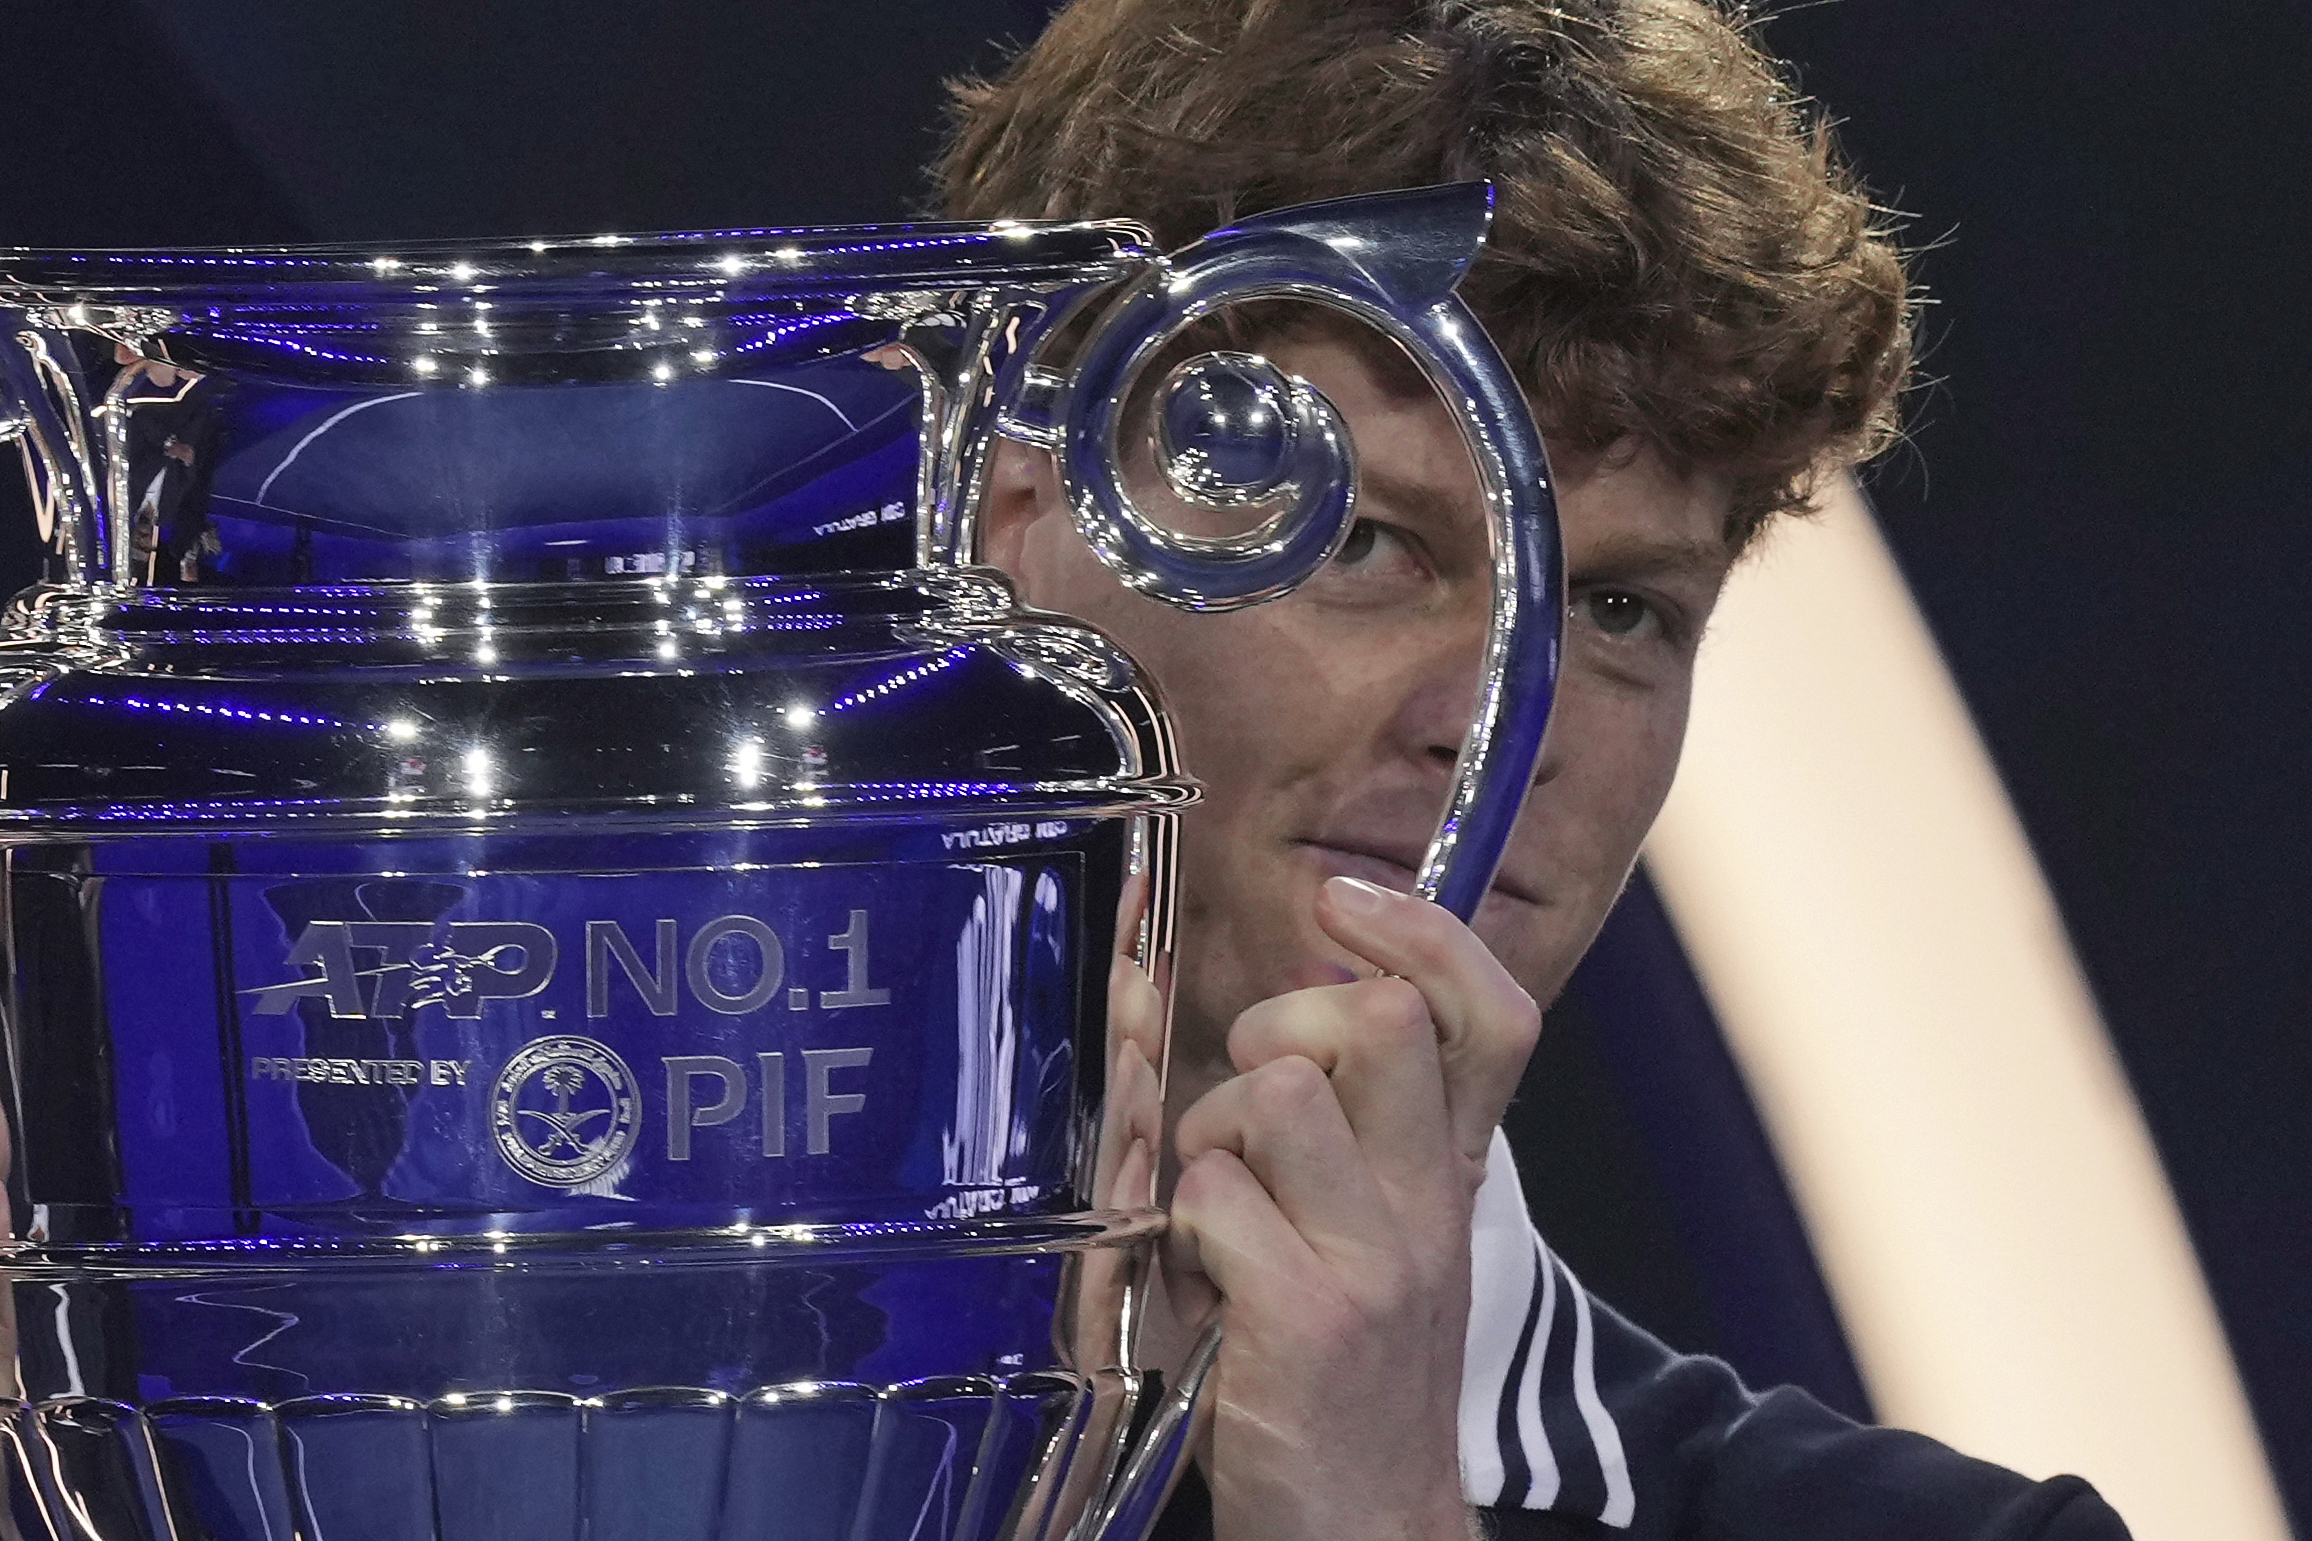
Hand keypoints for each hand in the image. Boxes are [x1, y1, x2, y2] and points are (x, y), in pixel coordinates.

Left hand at [1165, 875, 1541, 1540]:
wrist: (1365, 1529)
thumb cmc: (1345, 1378)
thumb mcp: (1379, 1242)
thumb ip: (1350, 1138)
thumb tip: (1274, 1025)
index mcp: (1452, 1178)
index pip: (1494, 1015)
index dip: (1428, 934)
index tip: (1344, 906)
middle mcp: (1432, 1208)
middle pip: (1378, 1020)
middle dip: (1279, 1027)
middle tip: (1246, 1105)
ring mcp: (1376, 1261)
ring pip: (1278, 1091)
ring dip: (1212, 1132)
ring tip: (1213, 1207)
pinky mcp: (1308, 1316)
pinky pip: (1210, 1195)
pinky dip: (1176, 1230)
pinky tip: (1193, 1286)